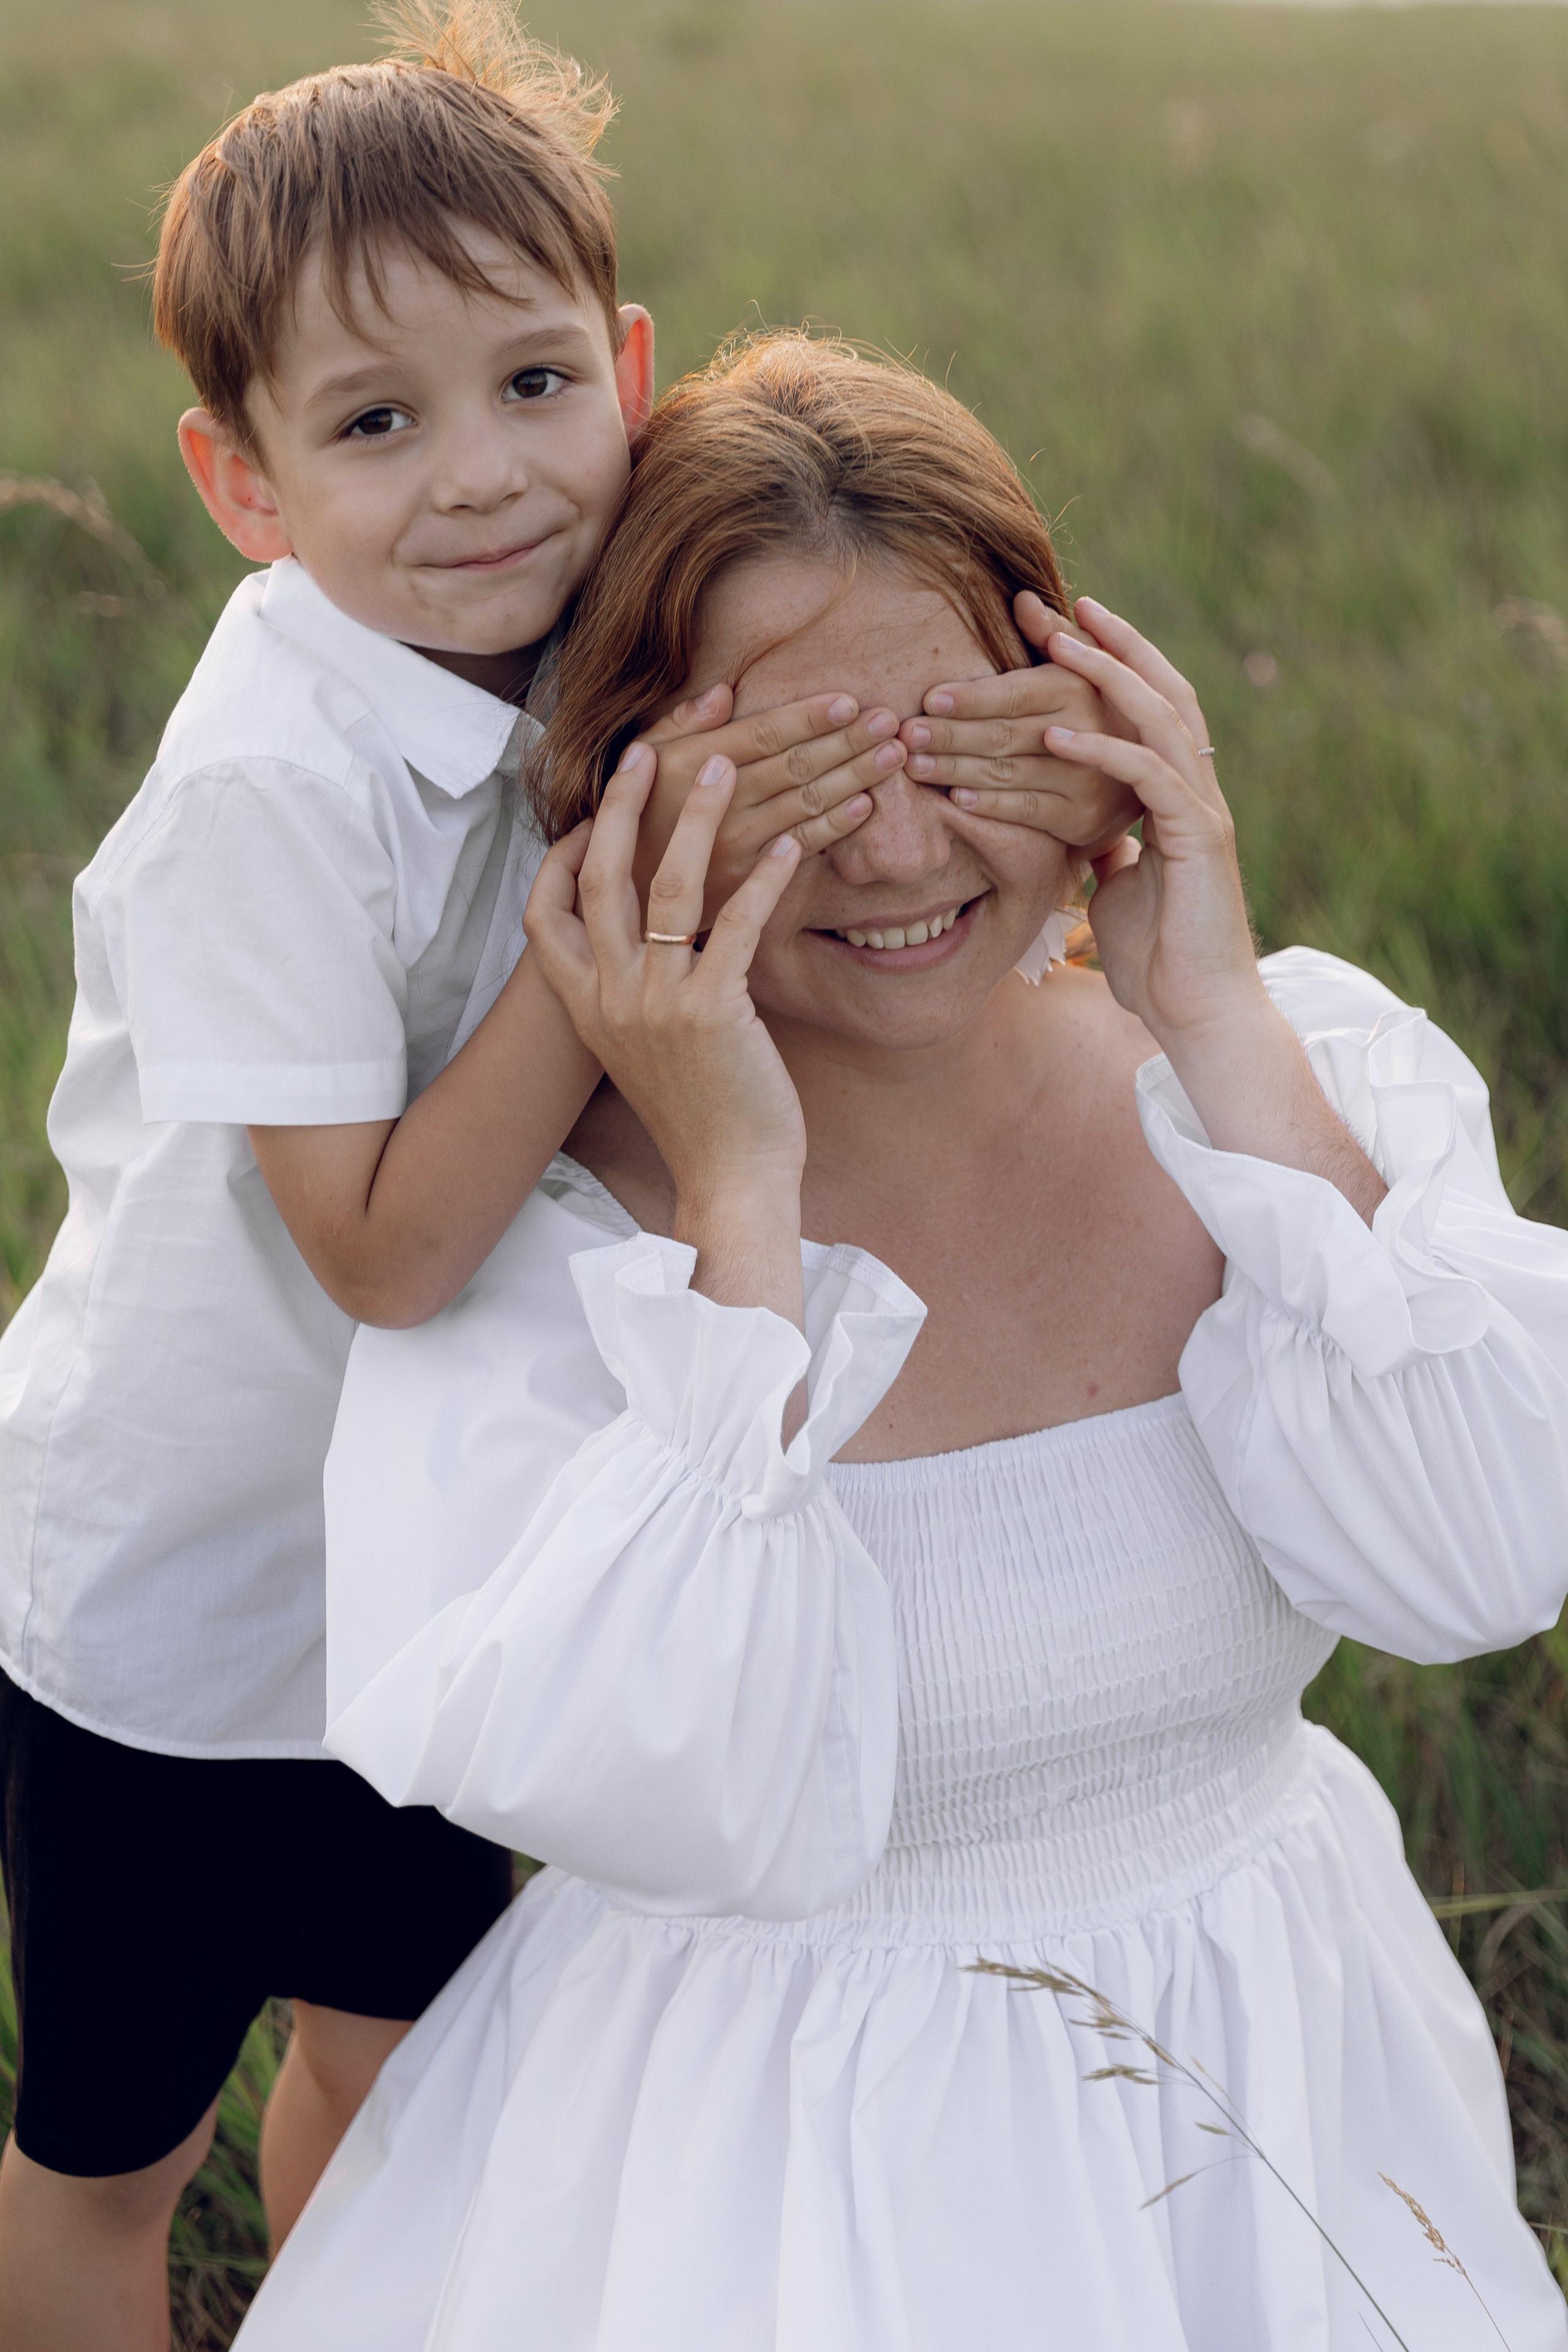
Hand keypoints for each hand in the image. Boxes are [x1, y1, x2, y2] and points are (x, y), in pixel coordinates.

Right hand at [527, 740, 809, 1308]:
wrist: (728, 1182)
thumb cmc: (700, 1115)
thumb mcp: (645, 1050)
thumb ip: (636, 994)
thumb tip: (651, 943)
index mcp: (586, 1007)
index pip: (544, 914)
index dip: (560, 855)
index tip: (583, 809)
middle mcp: (609, 998)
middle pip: (600, 876)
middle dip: (622, 804)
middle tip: (649, 747)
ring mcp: (655, 1004)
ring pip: (666, 886)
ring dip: (697, 819)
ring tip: (725, 766)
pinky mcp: (712, 1012)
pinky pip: (734, 925)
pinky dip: (764, 878)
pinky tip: (793, 845)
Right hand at [633, 688, 901, 923]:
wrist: (623, 892)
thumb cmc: (636, 813)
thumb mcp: (642, 758)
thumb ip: (681, 722)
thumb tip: (725, 690)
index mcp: (693, 762)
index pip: (765, 733)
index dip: (810, 717)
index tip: (850, 702)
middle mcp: (717, 801)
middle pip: (795, 765)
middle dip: (847, 741)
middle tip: (890, 721)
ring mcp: (734, 843)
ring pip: (806, 804)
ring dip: (854, 777)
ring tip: (892, 756)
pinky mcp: (746, 879)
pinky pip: (800, 848)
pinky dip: (835, 827)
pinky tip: (866, 805)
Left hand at [896, 591, 1140, 853]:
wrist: (1142, 772)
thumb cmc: (1097, 707)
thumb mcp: (1087, 665)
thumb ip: (1053, 634)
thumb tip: (1022, 600)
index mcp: (1079, 688)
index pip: (1014, 693)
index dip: (971, 698)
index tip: (927, 699)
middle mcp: (1085, 732)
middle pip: (1003, 734)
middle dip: (950, 736)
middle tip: (906, 736)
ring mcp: (1084, 778)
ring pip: (1009, 773)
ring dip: (957, 770)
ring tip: (915, 766)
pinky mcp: (1080, 817)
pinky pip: (1027, 811)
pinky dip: (990, 805)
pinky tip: (955, 798)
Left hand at [1042, 601, 1385, 1220]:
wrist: (1201, 1015)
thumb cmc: (1159, 961)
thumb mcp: (1118, 890)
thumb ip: (1110, 850)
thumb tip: (1089, 834)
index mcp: (1179, 797)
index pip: (1147, 710)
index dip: (1110, 666)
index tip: (1062, 630)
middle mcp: (1198, 790)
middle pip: (1162, 690)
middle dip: (1113, 644)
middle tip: (1065, 603)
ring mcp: (1204, 811)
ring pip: (1158, 718)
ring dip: (1105, 677)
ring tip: (1054, 645)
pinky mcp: (1200, 839)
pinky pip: (1147, 778)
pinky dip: (1102, 752)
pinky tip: (1055, 737)